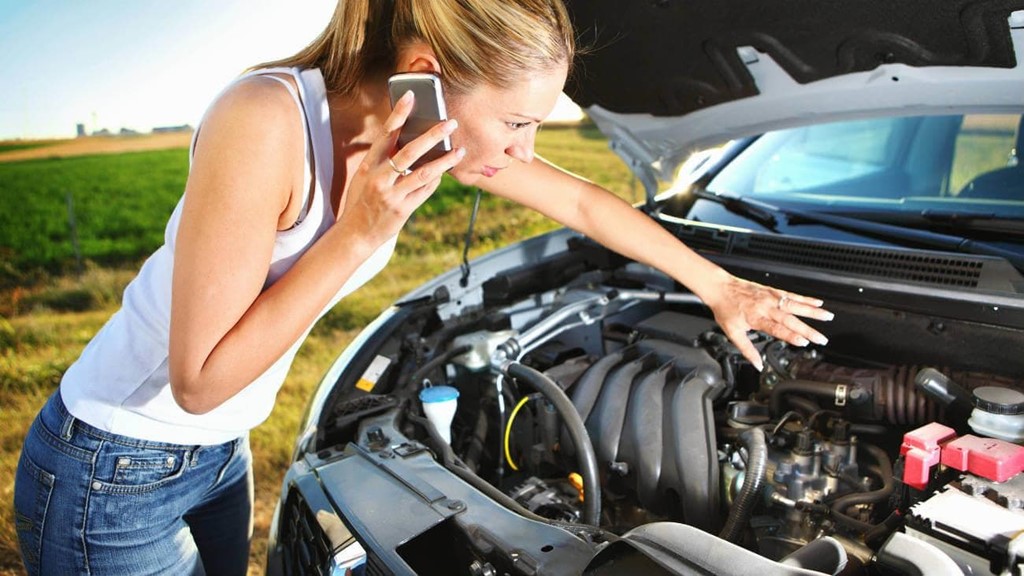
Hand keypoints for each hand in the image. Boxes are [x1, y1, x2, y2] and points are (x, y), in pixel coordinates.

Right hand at [336, 90, 465, 247]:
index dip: (399, 114)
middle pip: (410, 151)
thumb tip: (407, 140)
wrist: (356, 233)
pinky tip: (445, 172)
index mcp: (369, 165)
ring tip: (460, 150)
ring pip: (424, 173)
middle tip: (450, 123)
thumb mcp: (365, 176)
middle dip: (432, 135)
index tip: (411, 96)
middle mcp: (380, 178)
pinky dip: (436, 180)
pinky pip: (425, 191)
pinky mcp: (403, 209)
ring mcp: (392, 194)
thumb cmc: (361, 199)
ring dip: (445, 160)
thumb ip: (382, 160)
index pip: (386, 134)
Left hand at [706, 274, 833, 370]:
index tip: (804, 342)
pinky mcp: (773, 291)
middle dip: (808, 329)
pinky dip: (805, 299)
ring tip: (828, 316)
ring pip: (795, 305)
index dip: (791, 336)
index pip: (777, 329)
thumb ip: (747, 350)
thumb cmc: (725, 309)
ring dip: (813, 311)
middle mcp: (766, 307)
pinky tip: (817, 302)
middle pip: (790, 319)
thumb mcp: (732, 333)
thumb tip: (757, 365)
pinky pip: (791, 295)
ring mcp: (771, 298)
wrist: (720, 288)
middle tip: (822, 338)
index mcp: (756, 318)